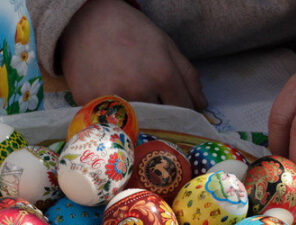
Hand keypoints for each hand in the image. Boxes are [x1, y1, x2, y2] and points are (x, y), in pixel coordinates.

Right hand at [58, 0, 206, 108]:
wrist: (84, 19)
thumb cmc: (132, 33)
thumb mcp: (167, 47)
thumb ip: (188, 78)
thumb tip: (202, 106)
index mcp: (162, 75)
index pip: (182, 112)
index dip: (183, 116)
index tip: (179, 117)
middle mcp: (139, 89)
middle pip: (160, 122)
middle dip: (161, 120)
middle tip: (154, 112)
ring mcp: (114, 97)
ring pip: (135, 125)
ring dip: (137, 122)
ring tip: (131, 106)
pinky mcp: (89, 102)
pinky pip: (108, 121)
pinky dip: (112, 117)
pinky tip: (110, 103)